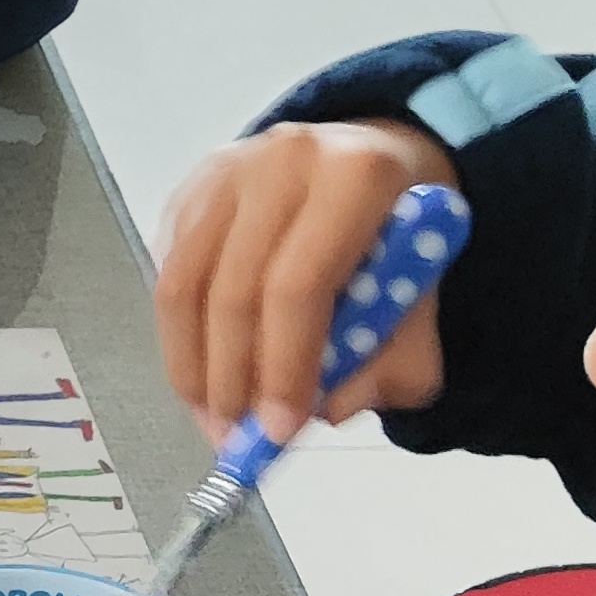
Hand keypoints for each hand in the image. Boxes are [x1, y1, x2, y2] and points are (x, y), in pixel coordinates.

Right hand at [154, 120, 459, 444]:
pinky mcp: (190, 189)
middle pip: (232, 289)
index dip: (283, 365)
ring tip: (211, 419)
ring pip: (182, 284)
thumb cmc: (400, 232)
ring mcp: (225, 171)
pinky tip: (204, 370)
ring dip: (191, 366)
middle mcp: (282, 161)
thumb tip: (325, 408)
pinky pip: (168, 273)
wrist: (370, 156)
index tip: (280, 431)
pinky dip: (181, 335)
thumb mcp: (426, 295)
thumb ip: (394, 359)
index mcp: (357, 177)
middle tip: (235, 439)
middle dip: (230, 378)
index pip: (299, 284)